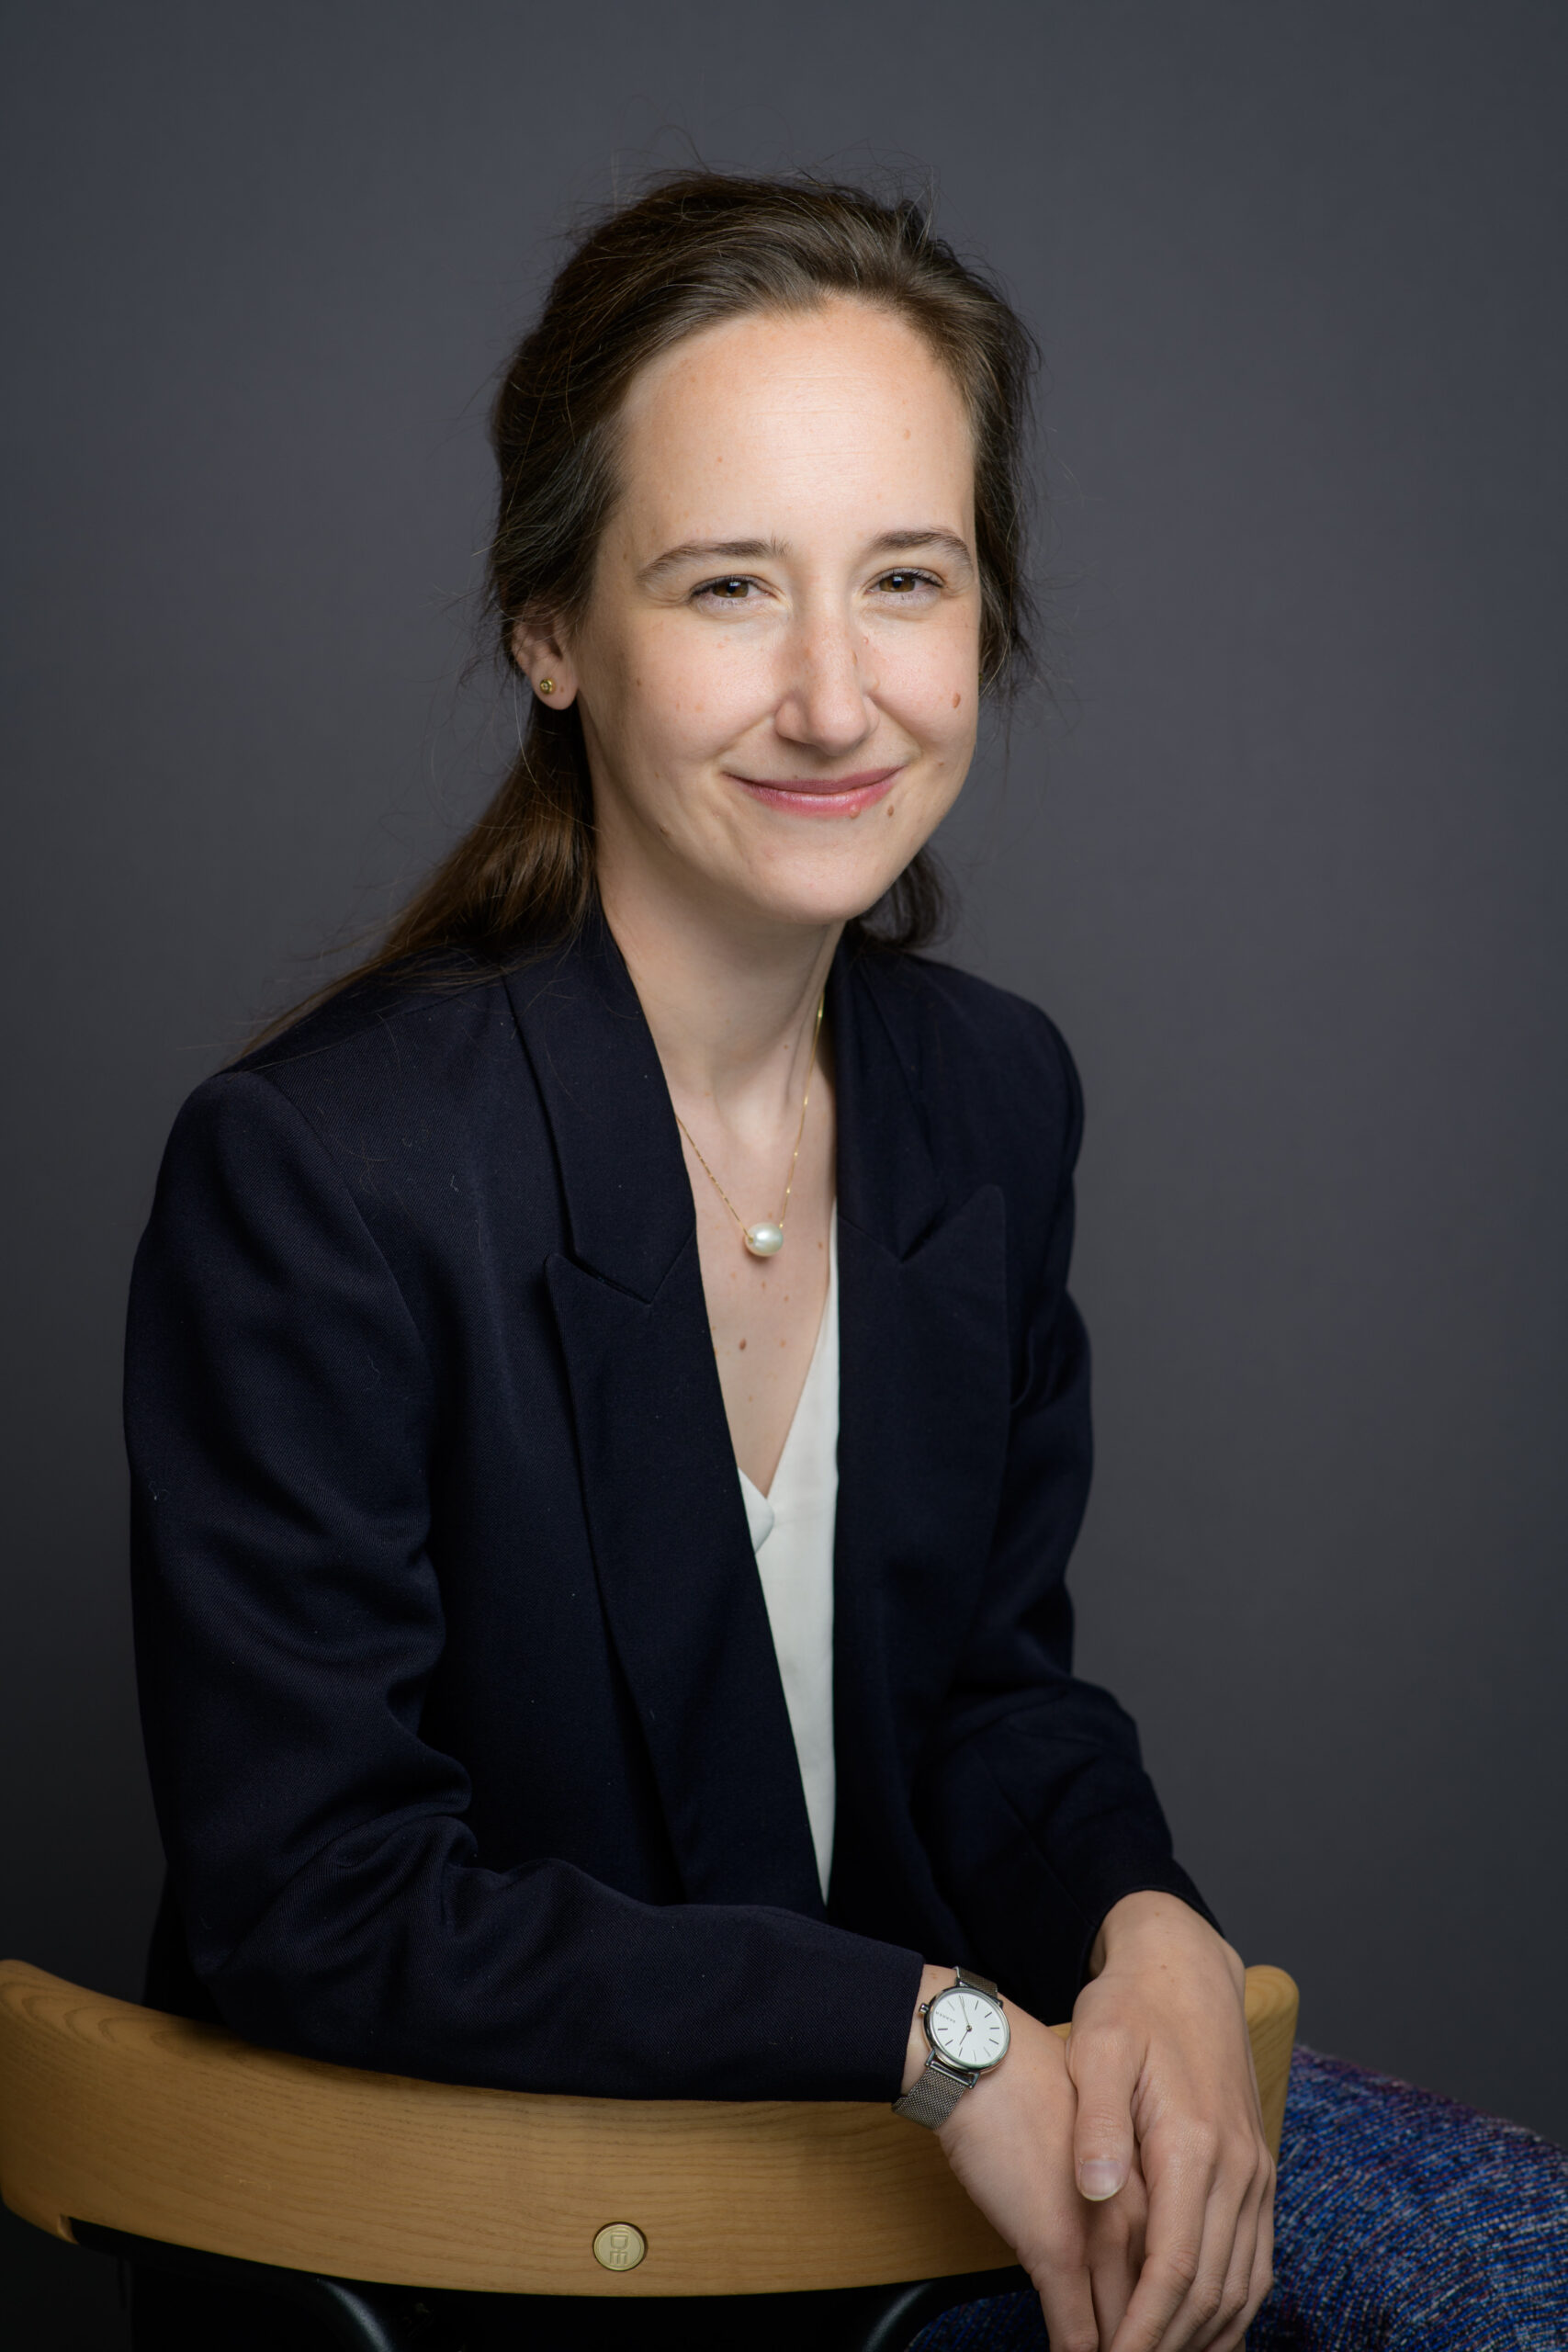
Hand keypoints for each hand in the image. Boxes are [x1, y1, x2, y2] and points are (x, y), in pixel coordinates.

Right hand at [903, 1966, 1149, 2348]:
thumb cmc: (1039, 2093)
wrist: (987, 2066)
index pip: (1189, 2285)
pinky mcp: (1054, 2248)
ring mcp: (1101, 2236)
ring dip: (1125, 2350)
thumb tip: (1136, 2256)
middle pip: (1163, 2316)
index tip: (1185, 2345)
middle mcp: (1142, 2218)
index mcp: (1162, 2189)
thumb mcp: (1106, 2142)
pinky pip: (1077, 2333)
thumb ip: (1128, 2199)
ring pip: (1126, 2333)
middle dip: (1161, 2345)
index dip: (1186, 2332)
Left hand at [1068, 1894, 1274, 2349]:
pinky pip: (1256, 2257)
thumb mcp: (1099, 2048)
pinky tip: (1206, 2329)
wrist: (1185, 1964)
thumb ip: (1097, 2121)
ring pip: (1243, 2283)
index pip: (1175, 2267)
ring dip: (1207, 2334)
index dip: (1145, 2329)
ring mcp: (1255, 2169)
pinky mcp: (1257, 2167)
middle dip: (1172, 2343)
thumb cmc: (1131, 2006)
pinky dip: (1234, 2305)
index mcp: (1195, 2143)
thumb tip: (1095, 2190)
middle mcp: (1238, 2165)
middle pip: (1213, 2289)